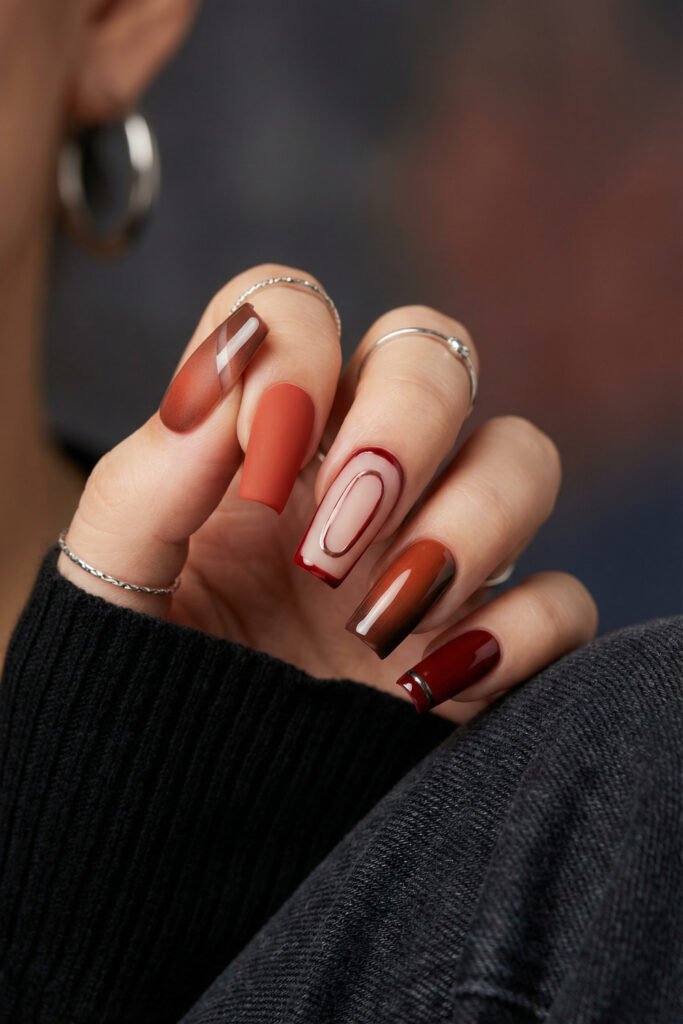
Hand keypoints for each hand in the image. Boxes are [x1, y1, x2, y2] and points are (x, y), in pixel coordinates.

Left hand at [57, 263, 597, 721]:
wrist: (187, 821)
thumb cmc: (140, 691)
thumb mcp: (113, 585)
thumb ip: (150, 476)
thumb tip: (230, 371)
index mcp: (259, 443)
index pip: (297, 307)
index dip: (295, 347)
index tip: (262, 458)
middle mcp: (356, 477)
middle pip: (432, 355)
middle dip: (402, 426)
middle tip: (333, 540)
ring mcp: (435, 553)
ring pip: (522, 453)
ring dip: (471, 521)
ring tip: (382, 618)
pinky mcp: (492, 640)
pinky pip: (561, 596)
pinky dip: (516, 633)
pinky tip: (426, 683)